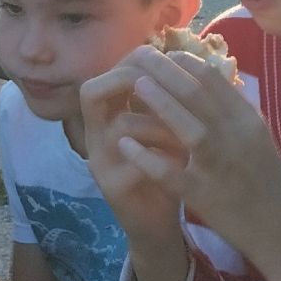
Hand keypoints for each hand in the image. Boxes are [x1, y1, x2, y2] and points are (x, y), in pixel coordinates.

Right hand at [79, 62, 186, 243]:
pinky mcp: (113, 189)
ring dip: (161, 123)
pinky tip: (186, 160)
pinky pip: (136, 162)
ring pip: (122, 125)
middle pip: (92, 92)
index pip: (103, 75)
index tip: (166, 64)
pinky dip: (164, 156)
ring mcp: (100, 162)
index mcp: (105, 116)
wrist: (158, 222)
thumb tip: (187, 58)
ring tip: (188, 132)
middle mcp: (94, 135)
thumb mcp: (164, 127)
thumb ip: (165, 98)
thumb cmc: (165, 168)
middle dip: (136, 83)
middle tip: (172, 91)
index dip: (131, 64)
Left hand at [118, 45, 280, 280]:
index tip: (166, 54)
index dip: (187, 63)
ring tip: (135, 85)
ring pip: (189, 128)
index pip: (216, 81)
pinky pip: (171, 174)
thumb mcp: (258, 137)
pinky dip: (146, 158)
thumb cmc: (268, 180)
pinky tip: (125, 146)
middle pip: (198, 95)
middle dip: (166, 71)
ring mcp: (221, 167)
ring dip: (160, 103)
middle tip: (140, 56)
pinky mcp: (205, 196)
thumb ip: (235, 110)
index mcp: (248, 121)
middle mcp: (237, 138)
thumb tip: (209, 79)